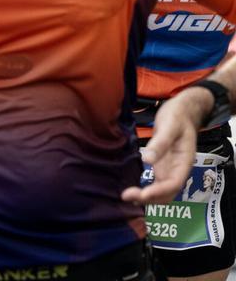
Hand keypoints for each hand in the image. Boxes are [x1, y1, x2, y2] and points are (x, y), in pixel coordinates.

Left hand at [121, 87, 209, 204]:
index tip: (142, 194)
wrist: (182, 110)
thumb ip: (160, 143)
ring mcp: (169, 169)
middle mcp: (178, 169)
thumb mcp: (169, 127)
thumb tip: (146, 160)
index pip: (174, 184)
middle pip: (167, 193)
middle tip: (126, 196)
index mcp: (184, 162)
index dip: (159, 192)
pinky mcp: (161, 166)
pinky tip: (131, 189)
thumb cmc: (177, 117)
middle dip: (150, 199)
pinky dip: (145, 189)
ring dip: (146, 197)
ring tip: (126, 196)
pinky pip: (155, 183)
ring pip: (161, 191)